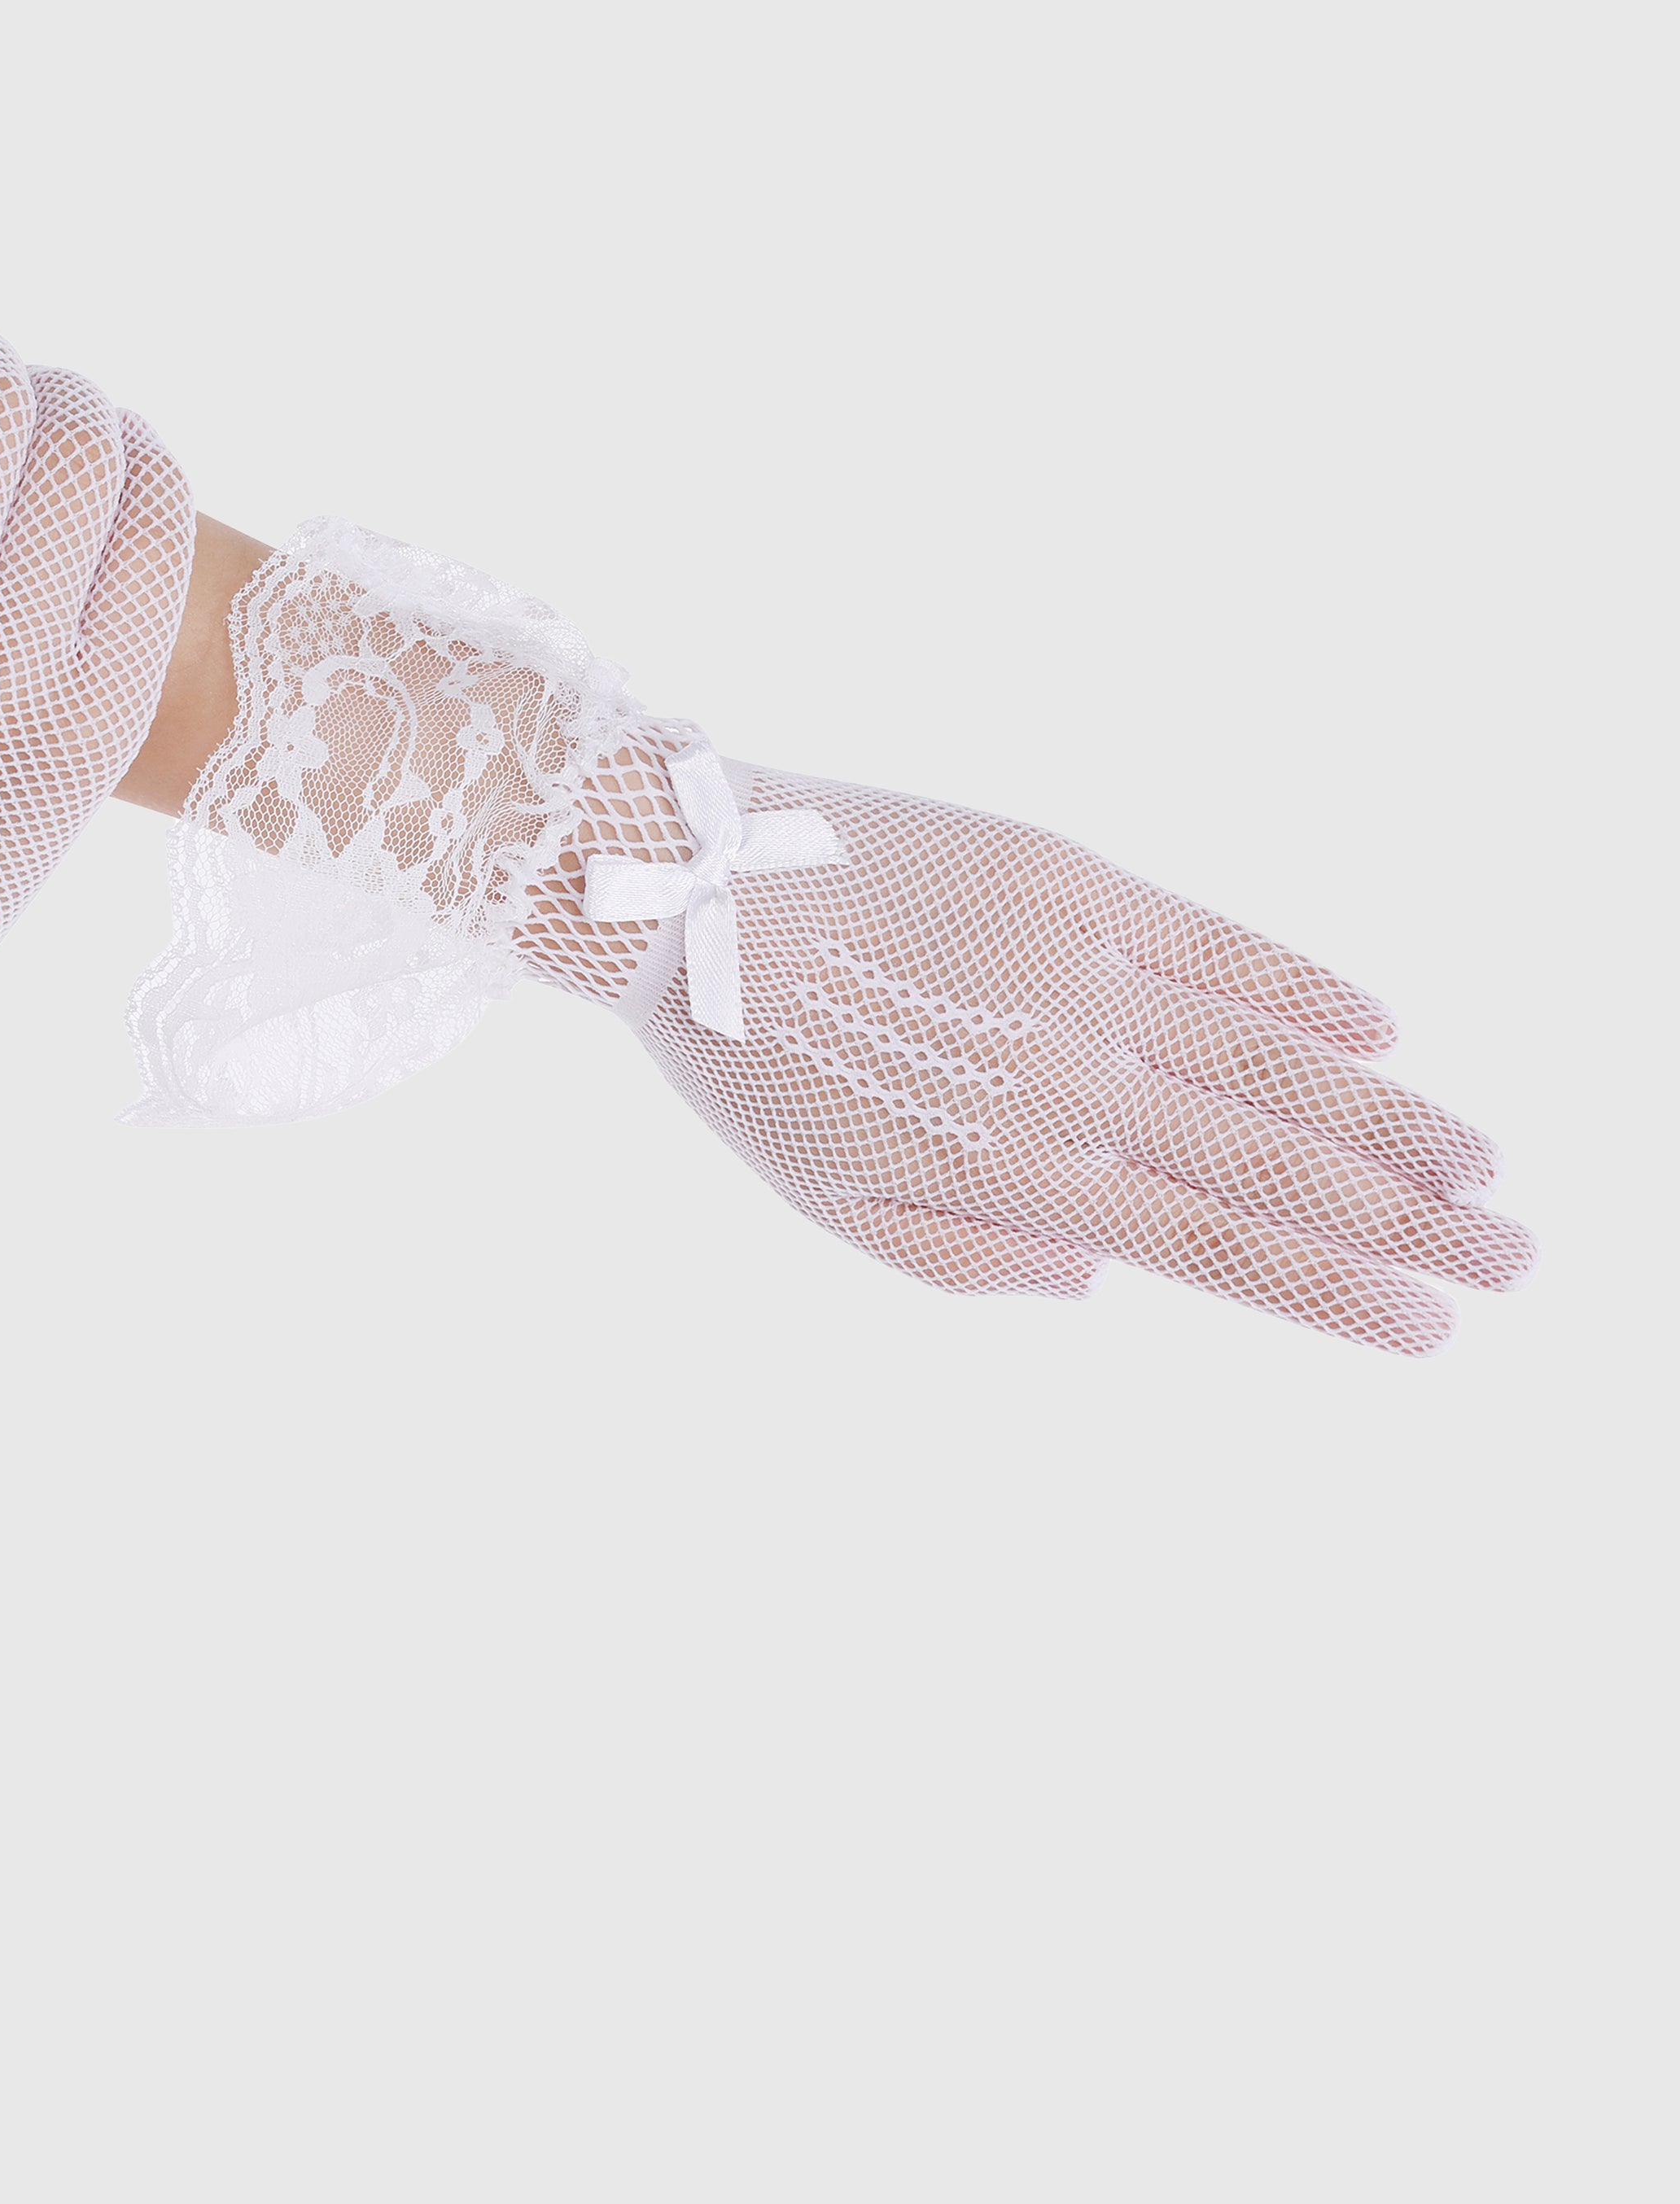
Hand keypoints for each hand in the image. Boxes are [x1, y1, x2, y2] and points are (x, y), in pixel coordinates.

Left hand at [531, 754, 1530, 1353]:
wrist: (686, 889)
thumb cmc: (752, 1064)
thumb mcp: (826, 1206)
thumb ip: (969, 1262)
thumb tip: (1104, 1279)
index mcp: (1011, 1168)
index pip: (1217, 1249)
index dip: (1335, 1293)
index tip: (1434, 1328)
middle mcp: (1068, 1074)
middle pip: (1277, 1163)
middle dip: (1411, 1222)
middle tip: (1517, 1258)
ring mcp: (1078, 968)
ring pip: (1271, 1058)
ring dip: (1391, 1117)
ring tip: (1485, 1165)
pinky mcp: (1067, 876)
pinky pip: (1212, 939)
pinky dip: (1302, 985)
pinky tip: (1383, 1026)